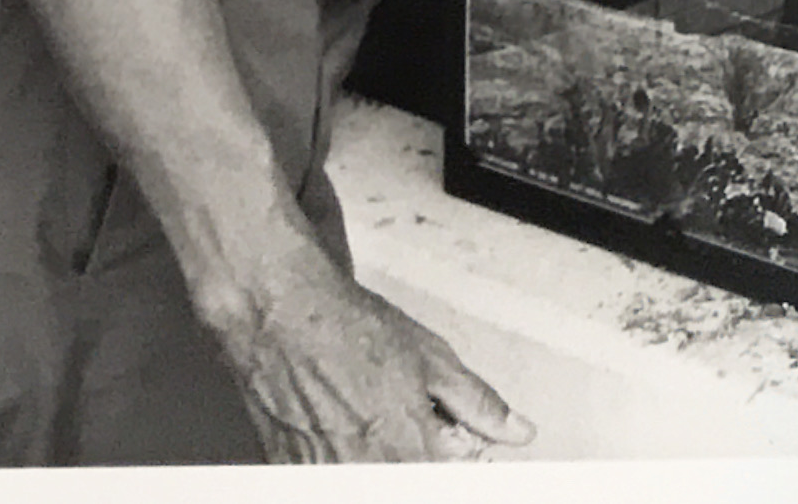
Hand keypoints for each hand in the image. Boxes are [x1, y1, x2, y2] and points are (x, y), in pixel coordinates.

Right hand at [211, 241, 534, 462]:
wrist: (280, 318)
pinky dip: (345, 455)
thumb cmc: (349, 330)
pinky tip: (344, 423)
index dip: (459, 461)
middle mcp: (363, 472)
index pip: (451, 479)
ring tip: (373, 418)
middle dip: (422, 456)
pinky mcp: (289, 472)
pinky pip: (330, 475)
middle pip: (412, 478)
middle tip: (417, 423)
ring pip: (370, 476)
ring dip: (383, 456)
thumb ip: (478, 403)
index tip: (458, 447)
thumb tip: (518, 430)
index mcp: (407, 451)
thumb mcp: (432, 359)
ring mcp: (322, 476)